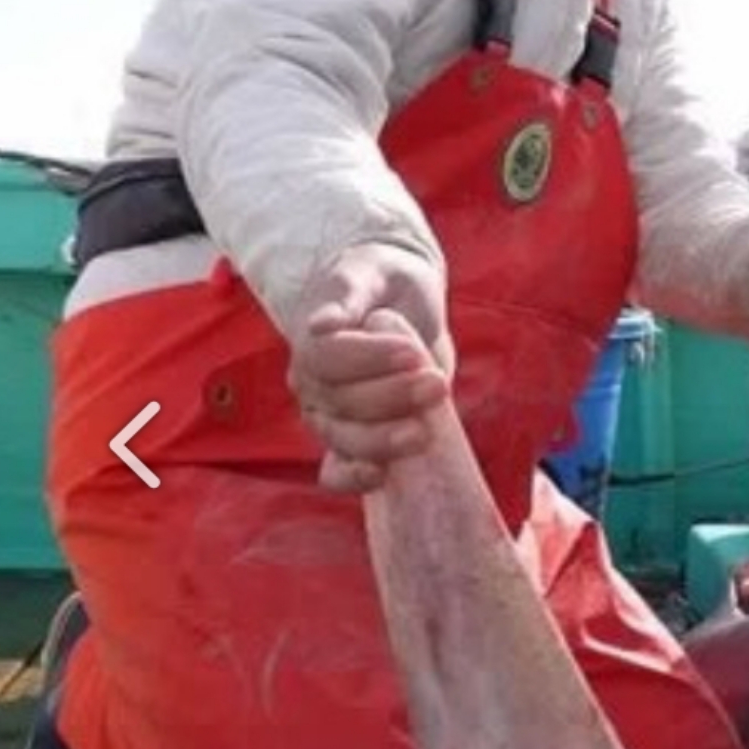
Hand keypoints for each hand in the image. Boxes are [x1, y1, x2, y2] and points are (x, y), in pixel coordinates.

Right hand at [288, 242, 453, 492]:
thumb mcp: (372, 270)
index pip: (327, 358)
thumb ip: (349, 293)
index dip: (369, 360)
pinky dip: (353, 479)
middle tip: (436, 383)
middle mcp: (312, 384)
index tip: (413, 353)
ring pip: (343, 440)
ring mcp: (329, 417)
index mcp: (311, 340)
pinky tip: (381, 476)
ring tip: (426, 430)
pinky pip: (336, 472)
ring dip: (384, 440)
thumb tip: (320, 324)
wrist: (400, 299)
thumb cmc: (383, 279)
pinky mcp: (353, 440)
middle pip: (341, 403)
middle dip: (392, 397)